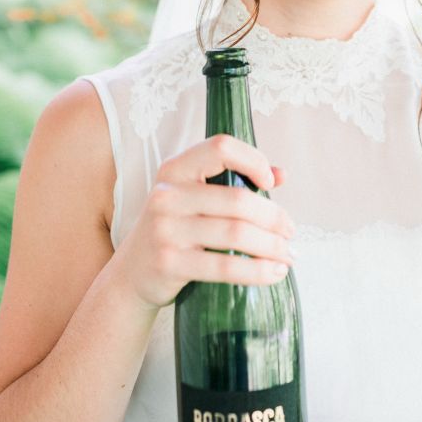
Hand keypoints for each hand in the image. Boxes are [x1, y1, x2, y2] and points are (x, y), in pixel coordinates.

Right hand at [111, 134, 295, 310]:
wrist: (131, 274)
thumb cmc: (175, 229)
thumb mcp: (193, 198)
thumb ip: (235, 181)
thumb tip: (282, 174)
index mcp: (175, 170)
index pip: (221, 148)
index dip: (253, 160)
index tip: (269, 181)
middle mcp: (167, 195)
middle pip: (237, 199)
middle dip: (274, 217)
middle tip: (290, 231)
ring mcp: (165, 230)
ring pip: (236, 233)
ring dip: (272, 246)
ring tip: (288, 255)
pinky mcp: (169, 263)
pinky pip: (225, 266)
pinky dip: (258, 271)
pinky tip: (275, 273)